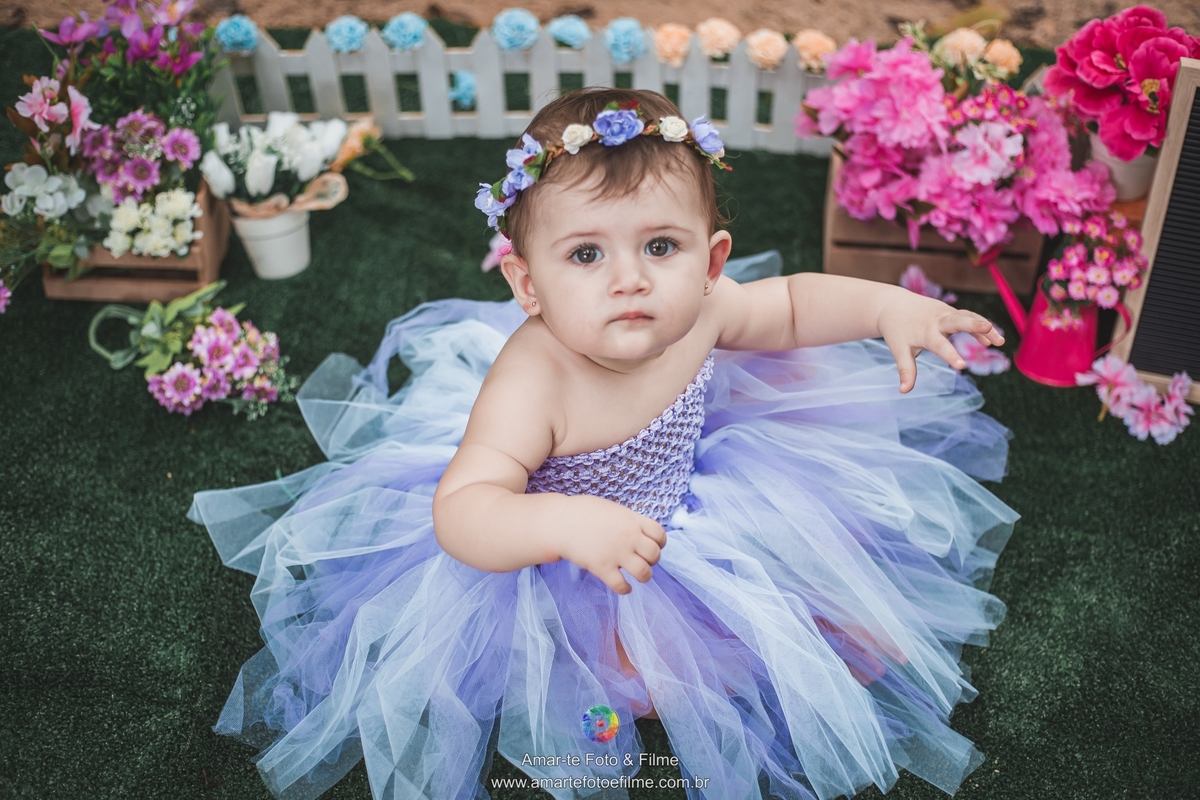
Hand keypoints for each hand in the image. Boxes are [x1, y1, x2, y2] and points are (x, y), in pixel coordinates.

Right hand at [555, 495, 667, 593]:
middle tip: (642, 560)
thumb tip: (636, 529)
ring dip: (644, 576)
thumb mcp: (611, 509)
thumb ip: (627, 520)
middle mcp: (629, 537)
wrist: (560, 521)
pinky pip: (621, 585)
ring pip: (644, 573)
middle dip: (652, 560)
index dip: (659, 543)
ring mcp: (616, 553)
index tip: (653, 545)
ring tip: (636, 575)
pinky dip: (625, 589)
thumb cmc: (583, 512)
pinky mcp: (602, 568)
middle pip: (655, 555)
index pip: (660, 534)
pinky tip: (623, 586)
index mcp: (632, 521)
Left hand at [877, 291, 1004, 392]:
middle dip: (973, 324)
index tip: (962, 366)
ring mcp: (946, 314)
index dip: (950, 355)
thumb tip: (904, 391)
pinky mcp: (951, 312)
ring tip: (1000, 342)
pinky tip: (991, 342)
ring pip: (968, 317)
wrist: (894, 305)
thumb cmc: (897, 331)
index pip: (940, 345)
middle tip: (988, 327)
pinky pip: (969, 318)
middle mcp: (937, 321)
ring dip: (984, 327)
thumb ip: (906, 370)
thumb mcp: (900, 350)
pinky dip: (980, 327)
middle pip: (957, 320)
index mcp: (925, 332)